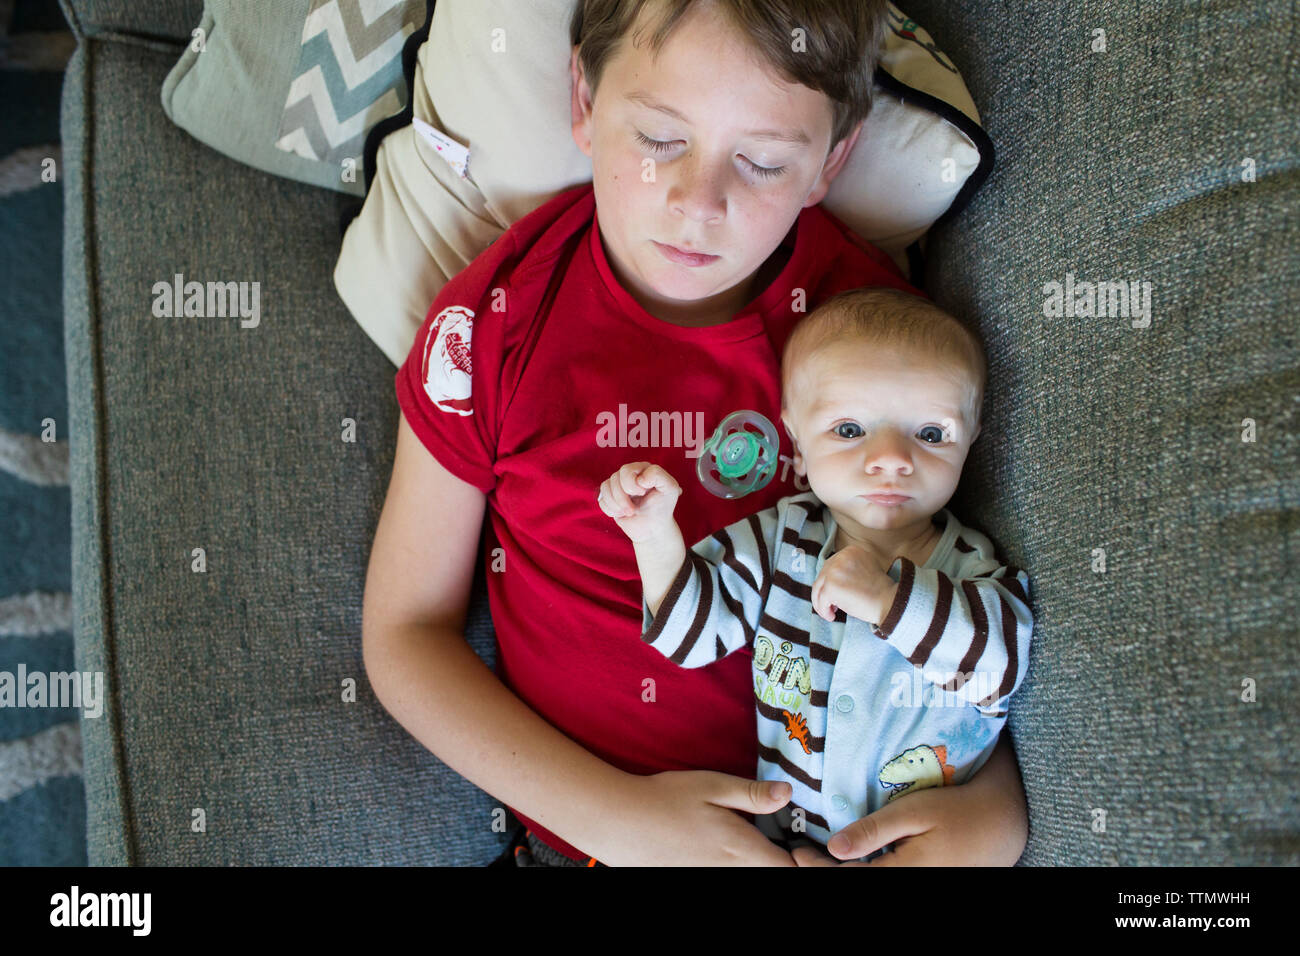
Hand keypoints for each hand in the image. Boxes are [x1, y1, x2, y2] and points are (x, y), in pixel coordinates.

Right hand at [588, 770, 797, 865]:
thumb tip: (788, 793)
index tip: (800, 843)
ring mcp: (711, 878)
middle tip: (780, 842)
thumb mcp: (712, 785)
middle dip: (778, 861)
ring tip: (750, 843)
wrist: (619, 822)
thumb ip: (753, 794)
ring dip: (756, 862)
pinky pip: (726, 874)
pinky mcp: (695, 879)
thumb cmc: (666, 798)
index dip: (799, 858)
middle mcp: (730, 872)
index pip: (786, 867)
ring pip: (748, 874)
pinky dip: (734, 864)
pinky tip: (724, 848)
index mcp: (741, 848)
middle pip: (769, 873)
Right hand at [597, 462, 681, 543]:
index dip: (632, 485)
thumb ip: (658, 475)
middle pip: (615, 478)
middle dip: (622, 497)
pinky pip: (601, 499)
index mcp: (642, 468)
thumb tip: (639, 478)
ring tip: (630, 512)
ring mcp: (618, 485)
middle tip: (633, 509)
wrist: (653, 528)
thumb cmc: (662, 508)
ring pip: (605, 487)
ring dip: (617, 505)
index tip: (644, 493)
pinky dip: (611, 510)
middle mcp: (629, 473)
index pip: (627, 470)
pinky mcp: (610, 496)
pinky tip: (621, 513)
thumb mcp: (670, 488)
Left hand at [793, 735, 1027, 865]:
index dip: (817, 870)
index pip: (849, 880)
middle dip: (825, 874)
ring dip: (843, 874)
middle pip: (857, 885)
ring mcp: (918, 886)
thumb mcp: (913, 812)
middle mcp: (911, 886)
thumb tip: (833, 847)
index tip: (796, 853)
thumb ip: (873, 831)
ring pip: (870, 884)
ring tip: (816, 859)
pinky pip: (885, 880)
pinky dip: (862, 872)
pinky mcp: (923, 881)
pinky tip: (849, 862)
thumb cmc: (957, 809)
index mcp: (905, 875)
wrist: (1002, 824)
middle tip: (798, 857)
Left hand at [810, 545, 896, 623]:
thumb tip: (830, 579)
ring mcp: (835, 571)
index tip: (835, 593)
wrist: (889, 601)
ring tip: (830, 612)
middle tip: (832, 605)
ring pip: (818, 588)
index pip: (831, 565)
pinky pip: (820, 600)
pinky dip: (823, 610)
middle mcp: (841, 557)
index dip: (831, 580)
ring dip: (821, 602)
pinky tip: (832, 616)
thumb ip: (850, 567)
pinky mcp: (831, 587)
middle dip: (824, 591)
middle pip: (823, 575)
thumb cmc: (880, 591)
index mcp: (850, 551)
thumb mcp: (866, 568)